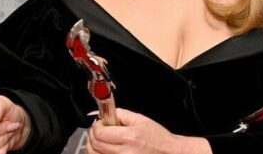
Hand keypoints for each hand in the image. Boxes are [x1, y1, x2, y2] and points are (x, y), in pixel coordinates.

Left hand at [87, 108, 210, 153]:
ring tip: (102, 141)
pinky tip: (106, 150)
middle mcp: (124, 153)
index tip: (101, 123)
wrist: (169, 153)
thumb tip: (105, 112)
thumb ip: (121, 114)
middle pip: (95, 145)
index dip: (97, 126)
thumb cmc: (158, 138)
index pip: (100, 133)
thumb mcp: (141, 120)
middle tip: (99, 131)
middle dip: (93, 136)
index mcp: (129, 137)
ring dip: (94, 147)